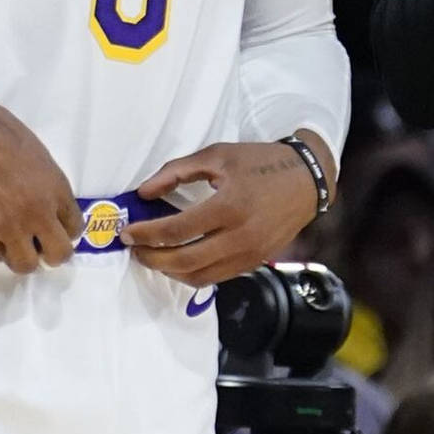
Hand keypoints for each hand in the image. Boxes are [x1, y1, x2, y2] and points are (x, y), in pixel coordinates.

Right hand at [0, 78, 79, 273]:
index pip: (76, 227)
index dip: (65, 231)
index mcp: (56, 189)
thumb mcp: (38, 153)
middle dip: (50, 254)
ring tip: (7, 244)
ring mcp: (8, 226)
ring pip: (24, 265)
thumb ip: (47, 182)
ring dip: (17, 256)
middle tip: (36, 245)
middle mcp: (38, 212)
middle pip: (58, 255)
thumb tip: (46, 198)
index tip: (54, 229)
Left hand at [121, 140, 326, 287]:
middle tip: (134, 249)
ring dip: (169, 272)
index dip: (146, 234)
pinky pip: (216, 278)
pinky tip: (179, 262)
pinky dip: (192, 274)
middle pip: (184, 261)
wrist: (306, 180)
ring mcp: (249, 254)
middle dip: (152, 258)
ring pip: (199, 277)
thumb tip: (144, 193)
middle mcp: (240, 235)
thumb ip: (177, 172)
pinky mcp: (254, 263)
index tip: (127, 233)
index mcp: (229, 205)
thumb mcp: (218, 155)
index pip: (177, 230)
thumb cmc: (260, 162)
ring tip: (153, 257)